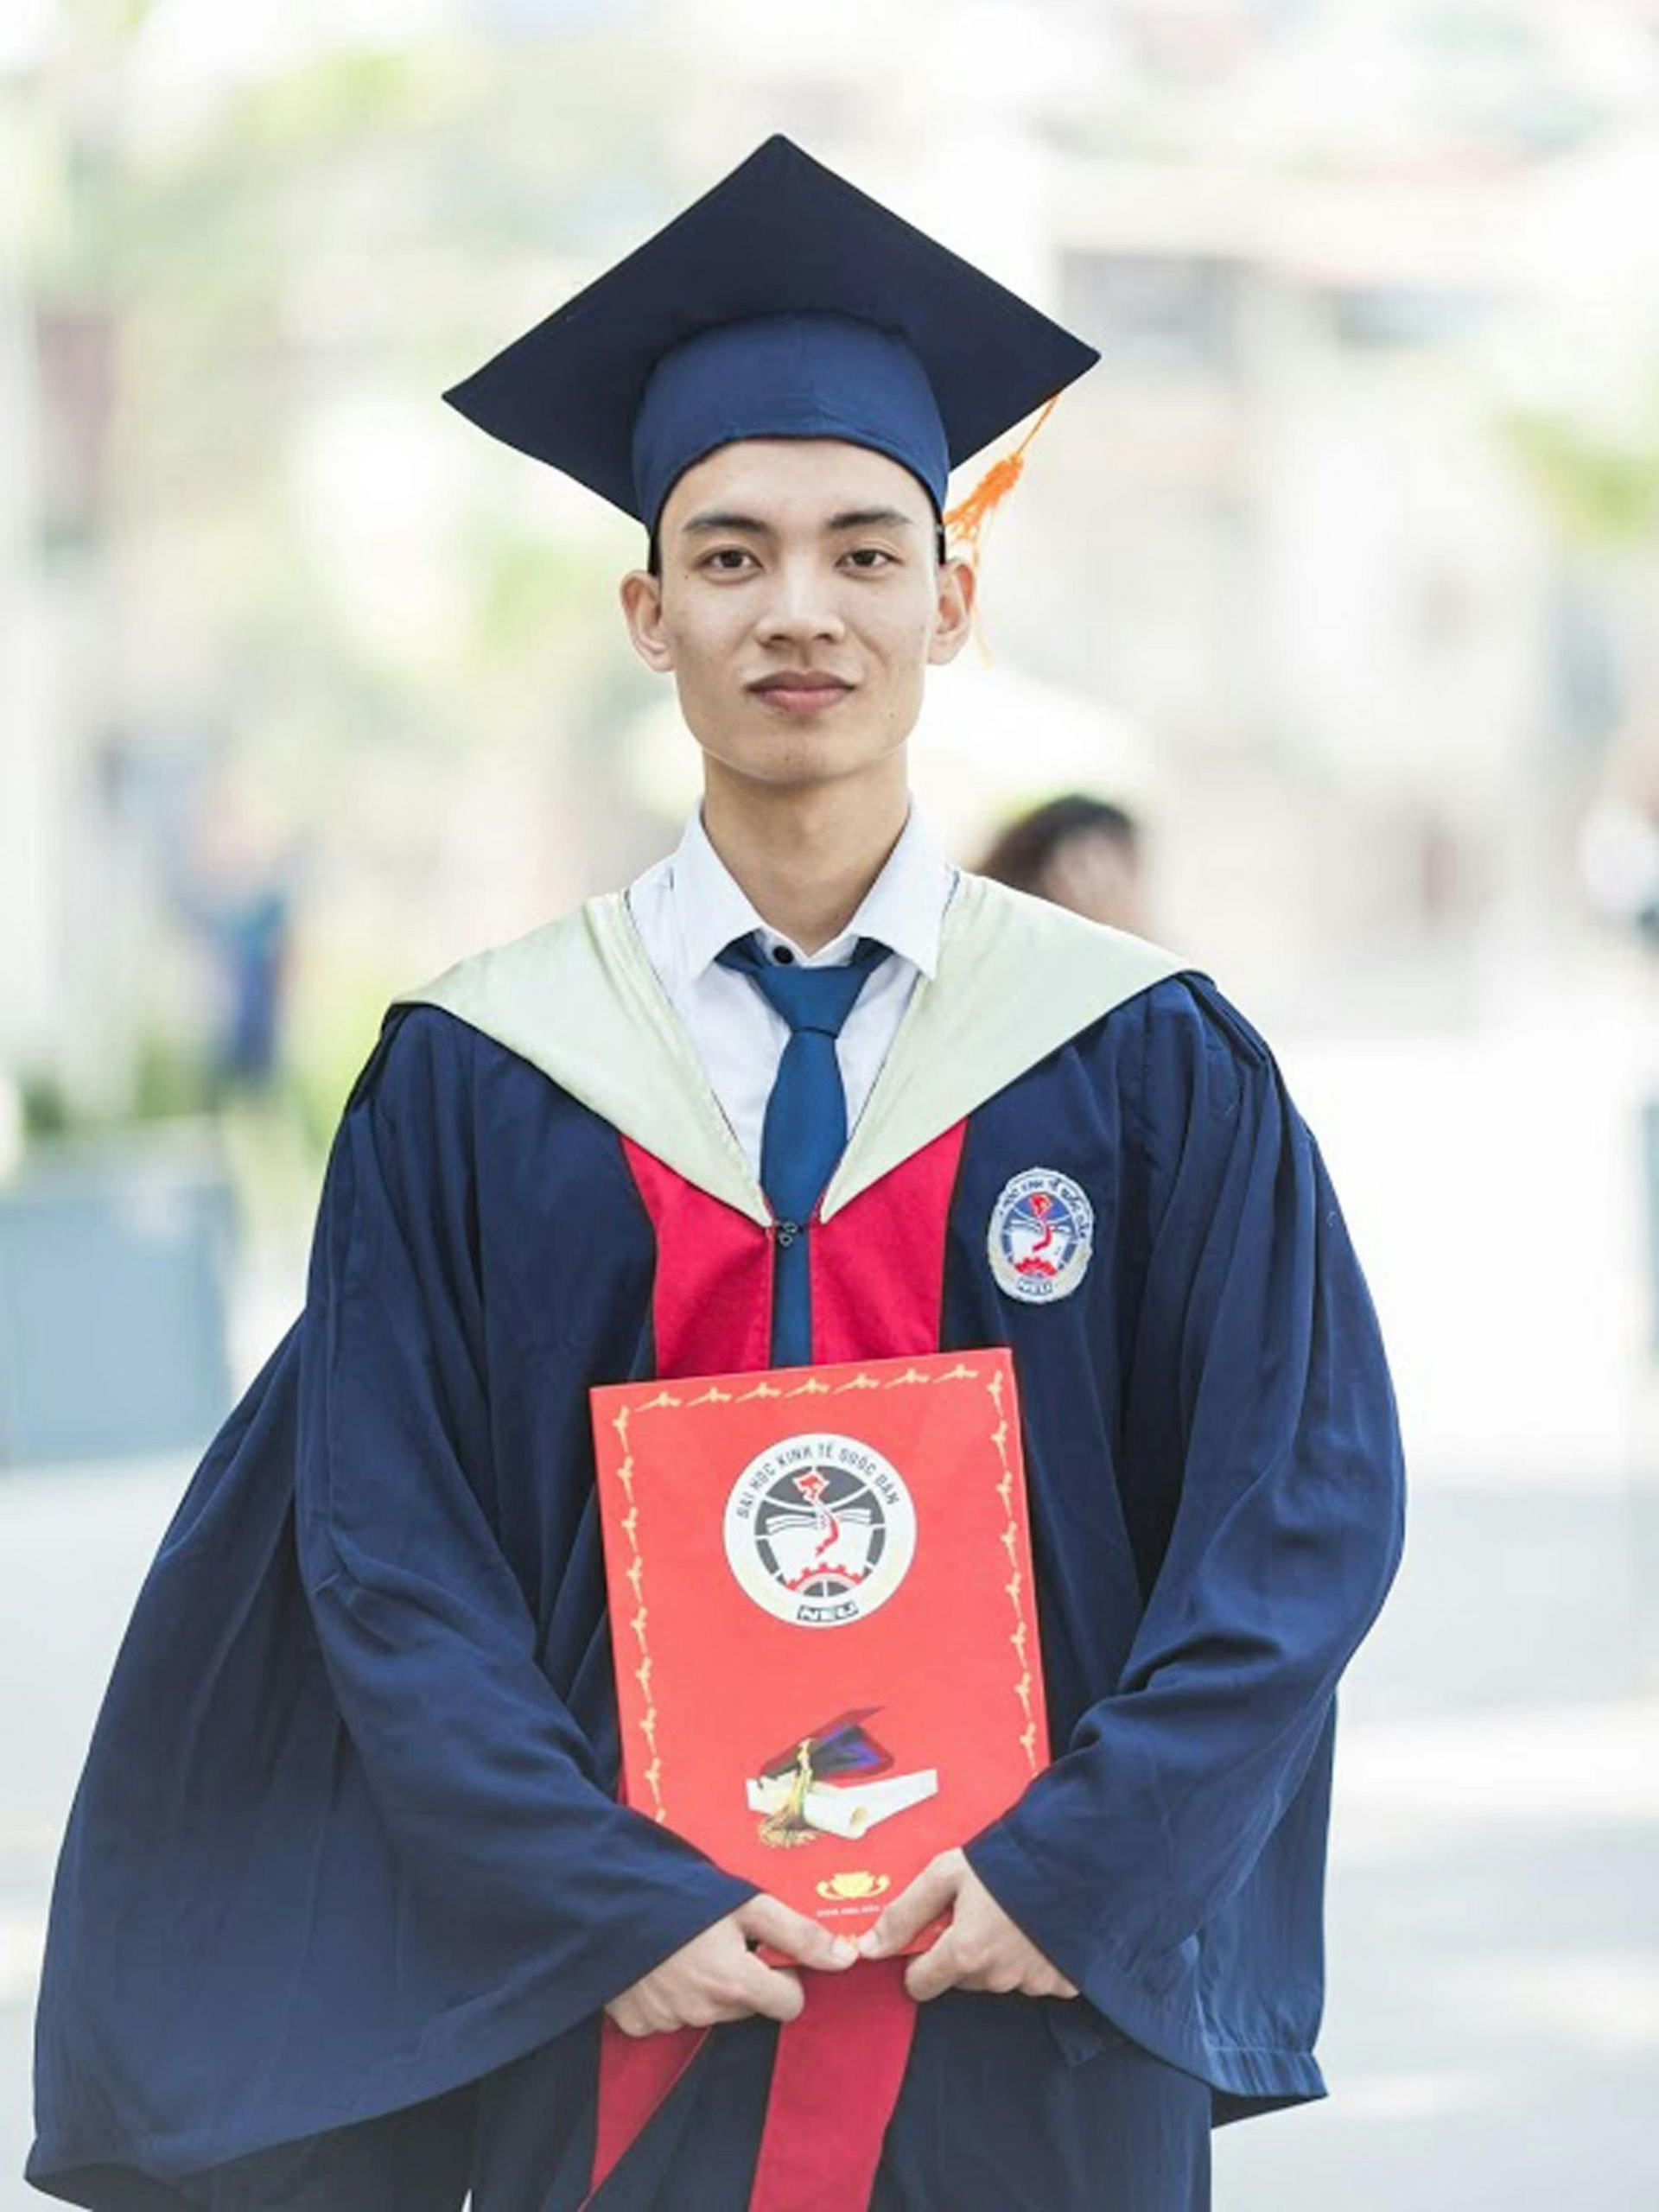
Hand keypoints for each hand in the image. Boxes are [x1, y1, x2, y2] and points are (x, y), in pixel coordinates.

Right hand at [604, 1892, 857, 2037]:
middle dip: (743, 1976)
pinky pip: (668, 2016)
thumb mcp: (745, 1902)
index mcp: (735, 1984)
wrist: (599, 1898)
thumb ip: (798, 1933)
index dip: (786, 1975)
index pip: (789, 2004)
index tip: (765, 1949)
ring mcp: (667, 2022)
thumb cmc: (678, 1893)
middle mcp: (704, 2012)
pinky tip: (657, 1962)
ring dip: (706, 1985)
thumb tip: (848, 1959)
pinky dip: (669, 1994)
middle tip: (719, 1938)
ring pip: (709, 2010)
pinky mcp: (635, 2023)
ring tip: (684, 1944)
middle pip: (748, 2006)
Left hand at [854, 1848, 1078, 2003]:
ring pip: (998, 1977)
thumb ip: (903, 1913)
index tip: (932, 1935)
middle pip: (961, 1978)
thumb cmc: (1004, 1860)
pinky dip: (1034, 1959)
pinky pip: (1036, 1979)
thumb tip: (866, 1949)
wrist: (1076, 1856)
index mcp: (964, 1953)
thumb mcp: (946, 1873)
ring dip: (998, 1955)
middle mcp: (997, 1977)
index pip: (921, 1984)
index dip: (919, 1960)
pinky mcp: (1063, 1982)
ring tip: (1011, 1913)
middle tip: (977, 1911)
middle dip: (962, 1951)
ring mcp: (1032, 1983)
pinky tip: (1038, 1928)